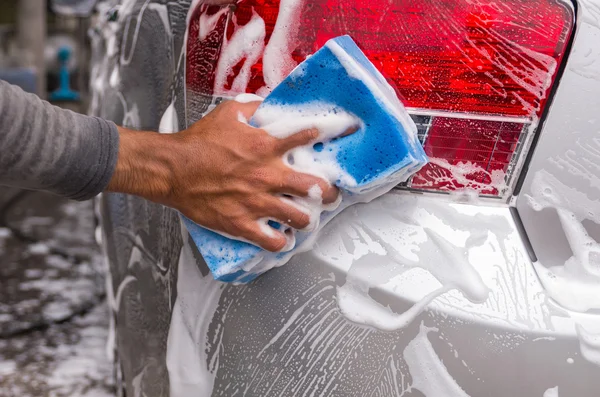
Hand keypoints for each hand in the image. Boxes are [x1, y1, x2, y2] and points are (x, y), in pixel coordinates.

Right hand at [108, 100, 338, 251]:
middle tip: (329, 195)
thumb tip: (270, 104)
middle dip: (329, 193)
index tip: (337, 137)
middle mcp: (267, 175)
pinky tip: (283, 237)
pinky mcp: (242, 224)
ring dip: (308, 218)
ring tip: (307, 218)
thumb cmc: (198, 142)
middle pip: (315, 188)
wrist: (172, 169)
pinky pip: (272, 241)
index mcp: (266, 147)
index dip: (325, 137)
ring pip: (299, 218)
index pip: (307, 138)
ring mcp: (256, 202)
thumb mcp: (228, 113)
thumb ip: (254, 107)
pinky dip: (282, 241)